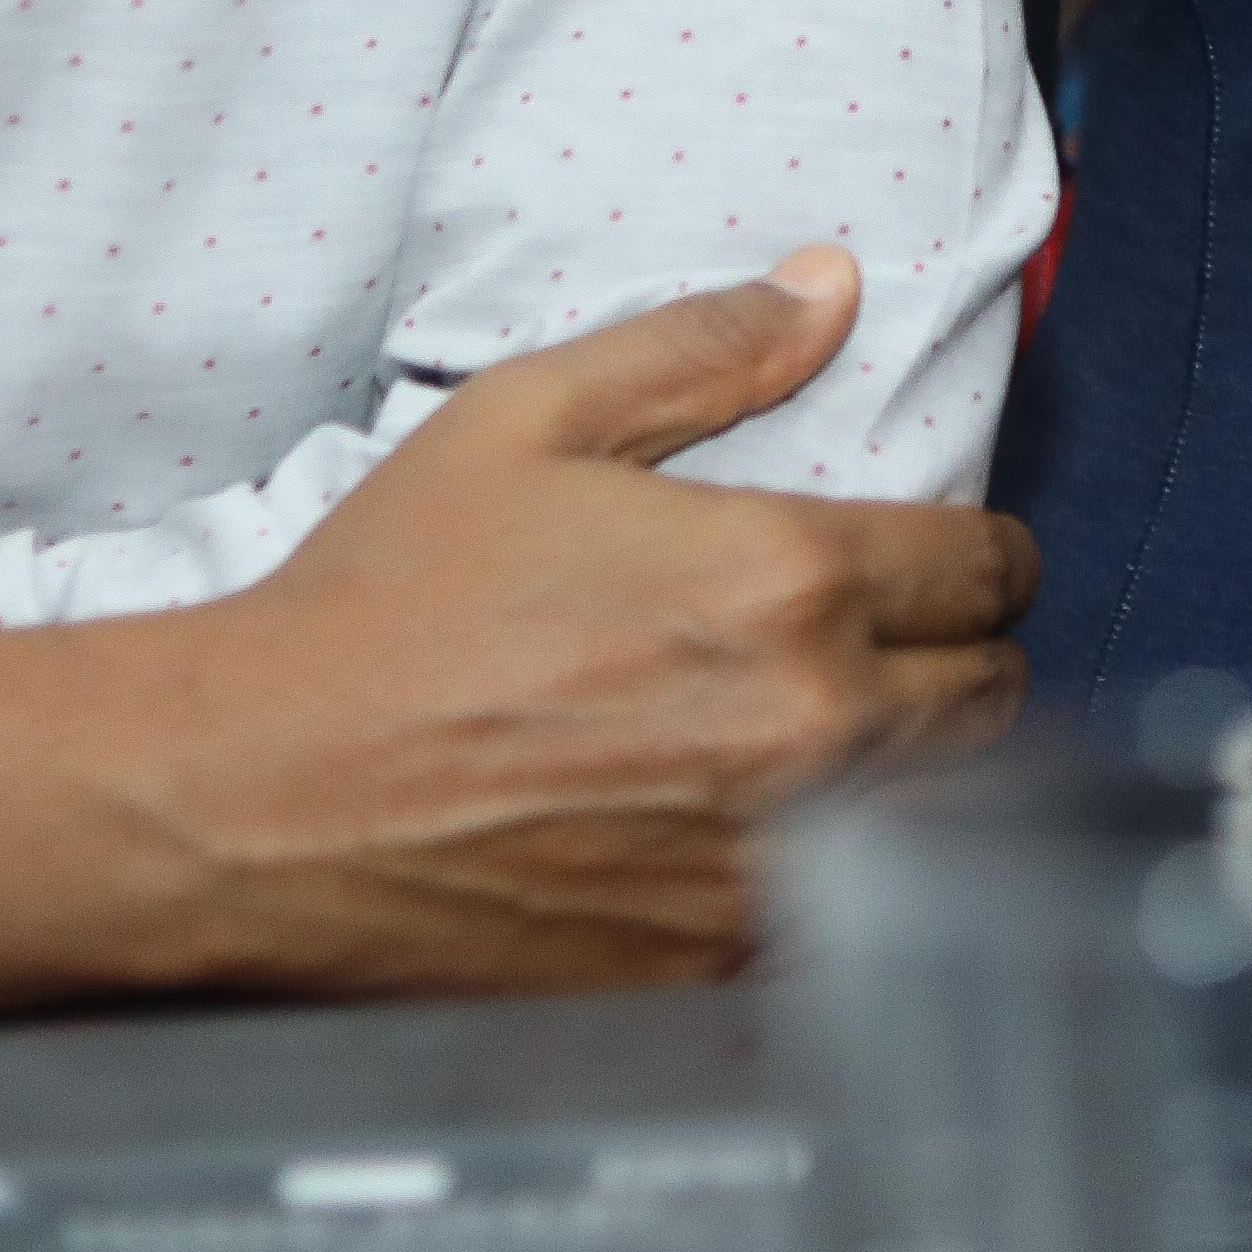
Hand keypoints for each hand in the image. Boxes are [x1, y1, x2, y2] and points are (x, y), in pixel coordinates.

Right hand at [135, 249, 1033, 990]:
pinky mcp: (713, 964)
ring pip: (942, 810)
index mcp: (785, 582)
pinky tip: (767, 832)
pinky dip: (838, 875)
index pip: (987, 567)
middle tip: (900, 642)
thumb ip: (703, 347)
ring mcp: (770, 864)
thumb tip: (831, 287)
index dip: (978, 554)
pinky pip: (849, 917)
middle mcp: (805, 729)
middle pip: (993, 695)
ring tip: (844, 733)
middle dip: (962, 656)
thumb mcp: (529, 418)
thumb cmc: (382, 605)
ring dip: (918, 767)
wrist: (259, 798)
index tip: (948, 559)